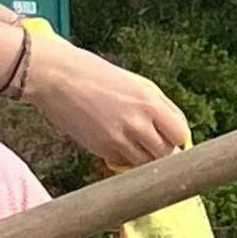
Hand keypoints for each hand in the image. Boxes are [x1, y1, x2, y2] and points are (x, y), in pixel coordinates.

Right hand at [25, 36, 190, 166]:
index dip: (178, 138)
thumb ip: (156, 105)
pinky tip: (116, 144)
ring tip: (136, 146)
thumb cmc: (93, 73)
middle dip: (164, 151)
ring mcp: (118, 138)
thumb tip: (174, 128)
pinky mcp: (100, 149)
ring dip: (145, 159)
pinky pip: (122, 163)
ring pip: (145, 164)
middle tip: (155, 145)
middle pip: (166, 154)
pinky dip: (124, 159)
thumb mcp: (134, 82)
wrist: (56, 75)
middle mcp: (137, 122)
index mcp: (149, 101)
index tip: (174, 138)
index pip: (181, 134)